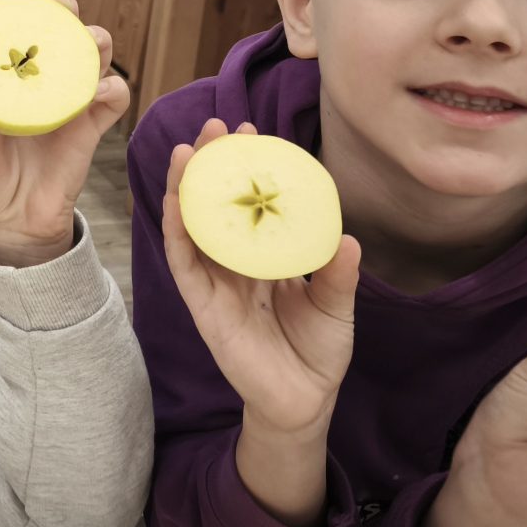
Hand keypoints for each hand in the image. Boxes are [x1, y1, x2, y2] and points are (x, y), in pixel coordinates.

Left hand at [0, 0, 126, 268]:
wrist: (16, 224)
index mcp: (3, 83)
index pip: (2, 36)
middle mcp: (38, 84)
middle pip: (57, 33)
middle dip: (61, 10)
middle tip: (58, 4)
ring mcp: (67, 102)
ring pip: (91, 56)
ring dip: (94, 41)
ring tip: (87, 42)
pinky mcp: (90, 127)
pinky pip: (113, 99)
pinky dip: (112, 88)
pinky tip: (99, 90)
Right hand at [162, 118, 360, 526]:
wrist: (304, 401)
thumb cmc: (317, 350)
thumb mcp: (336, 304)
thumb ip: (337, 272)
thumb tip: (350, 239)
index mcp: (263, 255)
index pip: (249, 200)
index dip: (245, 165)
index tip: (250, 129)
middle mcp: (233, 262)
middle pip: (214, 202)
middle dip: (210, 163)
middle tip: (217, 125)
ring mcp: (214, 282)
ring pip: (191, 224)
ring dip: (184, 186)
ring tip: (185, 150)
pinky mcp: (203, 305)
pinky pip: (184, 263)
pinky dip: (178, 231)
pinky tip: (176, 202)